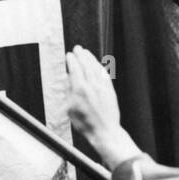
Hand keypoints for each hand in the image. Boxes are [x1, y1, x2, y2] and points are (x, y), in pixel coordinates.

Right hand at [65, 46, 138, 166]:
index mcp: (80, 90)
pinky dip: (99, 68)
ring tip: (86, 52)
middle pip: (86, 65)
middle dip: (81, 55)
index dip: (72, 60)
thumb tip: (68, 79)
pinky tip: (97, 64)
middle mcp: (91, 86)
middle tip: (77, 48)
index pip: (75, 69)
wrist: (104, 131)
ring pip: (95, 68)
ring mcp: (102, 88)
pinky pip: (104, 75)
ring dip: (90, 58)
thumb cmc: (86, 124)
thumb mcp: (70, 109)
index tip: (69, 55)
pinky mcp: (110, 91)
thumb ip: (69, 92)